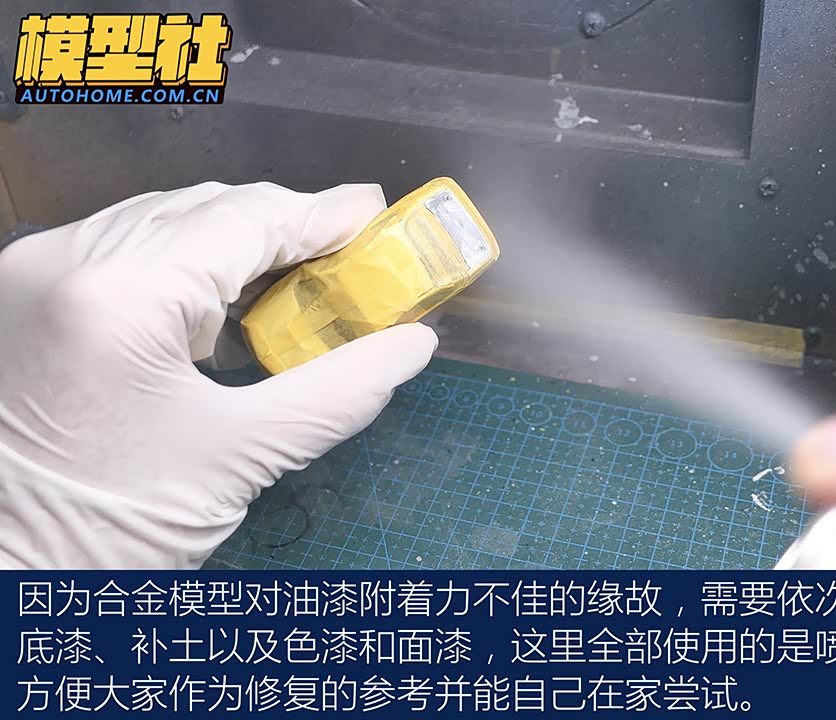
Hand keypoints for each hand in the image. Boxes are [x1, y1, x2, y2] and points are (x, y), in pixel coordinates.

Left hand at [0, 182, 437, 568]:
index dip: (318, 214)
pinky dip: (184, 262)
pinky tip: (221, 299)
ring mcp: (33, 271)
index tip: (373, 214)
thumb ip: (338, 393)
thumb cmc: (110, 531)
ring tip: (295, 275)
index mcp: (118, 298)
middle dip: (282, 227)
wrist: (4, 575)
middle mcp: (64, 260)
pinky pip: (122, 247)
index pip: (243, 221)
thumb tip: (412, 346)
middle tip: (348, 252)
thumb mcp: (238, 459)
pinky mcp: (23, 292)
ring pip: (160, 220)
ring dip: (234, 241)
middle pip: (202, 208)